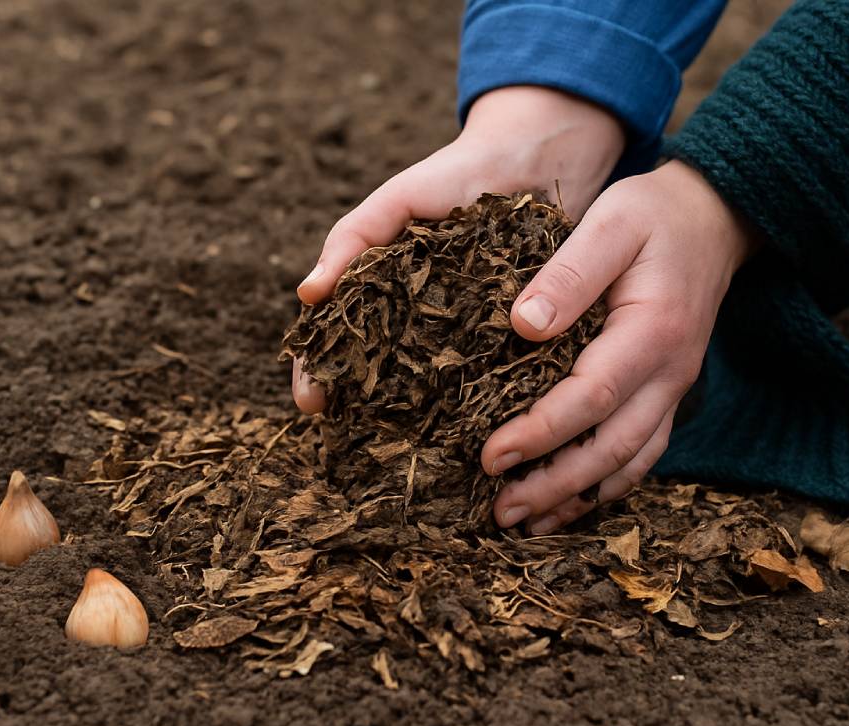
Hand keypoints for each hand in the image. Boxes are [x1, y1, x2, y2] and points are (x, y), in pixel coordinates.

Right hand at [292, 86, 626, 412]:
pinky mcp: (510, 338)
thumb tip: (307, 294)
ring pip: (426, 384)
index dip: (317, 370)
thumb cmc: (458, 173)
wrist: (540, 156)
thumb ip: (353, 238)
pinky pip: (485, 377)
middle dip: (356, 403)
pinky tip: (463, 431)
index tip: (311, 404)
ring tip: (397, 445)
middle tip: (346, 434)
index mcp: (382, 287)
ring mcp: (461, 332)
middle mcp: (416, 317)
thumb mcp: (397, 200)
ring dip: (409, 415)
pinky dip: (470, 402)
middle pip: (375, 370)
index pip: (336, 337)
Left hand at [481, 160, 758, 532]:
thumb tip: (524, 324)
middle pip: (612, 448)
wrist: (713, 218)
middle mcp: (670, 372)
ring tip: (524, 522)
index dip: (540, 432)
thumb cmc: (653, 216)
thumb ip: (570, 272)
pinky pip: (640, 453)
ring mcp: (672, 388)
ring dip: (577, 498)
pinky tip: (566, 503)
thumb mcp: (611, 223)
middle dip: (553, 485)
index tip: (491, 455)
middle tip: (499, 510)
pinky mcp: (665, 394)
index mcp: (652, 331)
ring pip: (629, 463)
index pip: (591, 396)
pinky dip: (604, 485)